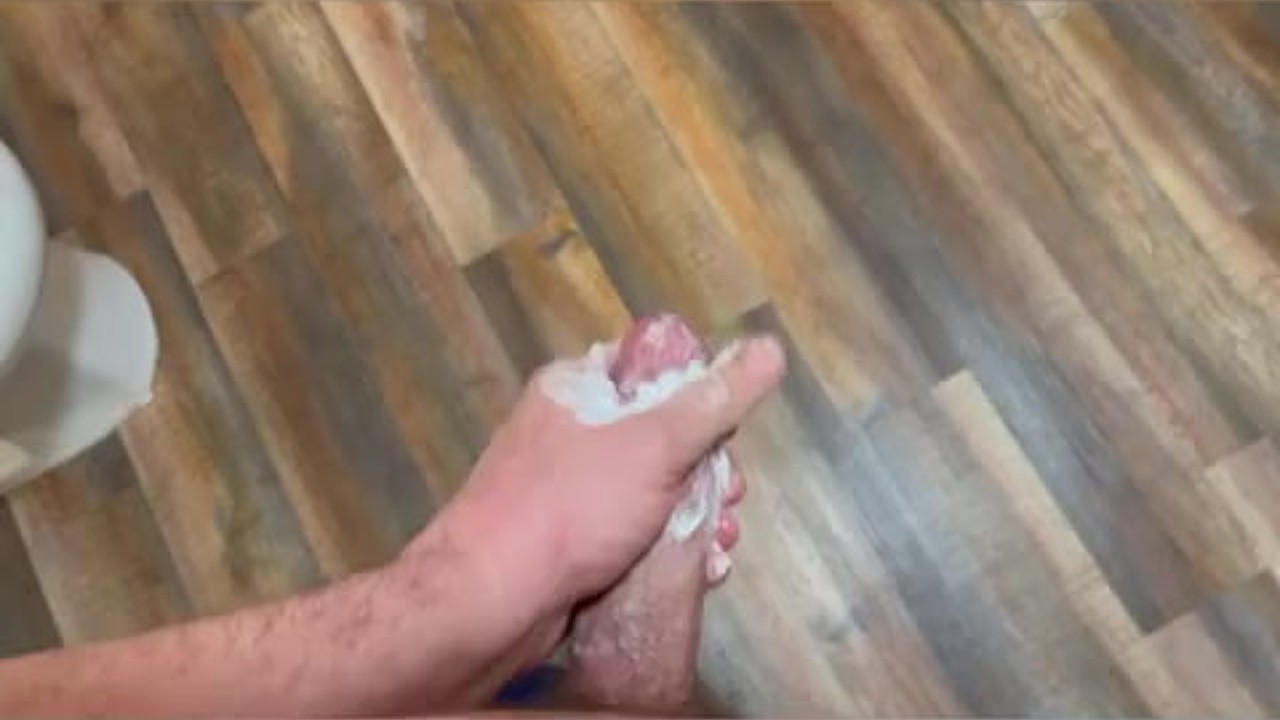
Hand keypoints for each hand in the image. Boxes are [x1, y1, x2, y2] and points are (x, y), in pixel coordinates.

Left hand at [409, 336, 783, 662]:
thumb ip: (717, 400)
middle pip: (660, 434)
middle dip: (709, 469)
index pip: (651, 367)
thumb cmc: (572, 508)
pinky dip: (669, 548)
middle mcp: (567, 431)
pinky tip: (703, 571)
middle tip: (734, 497)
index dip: (699, 392)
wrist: (492, 602)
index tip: (730, 430)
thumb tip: (772, 346)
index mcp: (576, 389)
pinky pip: (632, 533)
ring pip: (652, 489)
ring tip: (724, 543)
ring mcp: (566, 490)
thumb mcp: (656, 444)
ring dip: (698, 514)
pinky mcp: (570, 542)